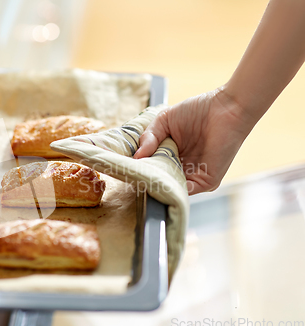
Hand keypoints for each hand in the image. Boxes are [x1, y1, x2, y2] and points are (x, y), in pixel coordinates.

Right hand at [133, 87, 252, 194]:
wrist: (226, 108)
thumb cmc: (198, 111)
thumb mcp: (164, 121)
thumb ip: (148, 137)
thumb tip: (136, 156)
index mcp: (172, 155)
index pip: (153, 167)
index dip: (141, 168)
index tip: (127, 168)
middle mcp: (183, 168)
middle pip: (160, 180)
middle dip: (147, 178)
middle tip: (131, 175)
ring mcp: (195, 176)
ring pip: (172, 188)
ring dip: (158, 184)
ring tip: (143, 178)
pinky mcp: (207, 181)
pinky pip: (187, 191)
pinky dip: (173, 189)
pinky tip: (161, 181)